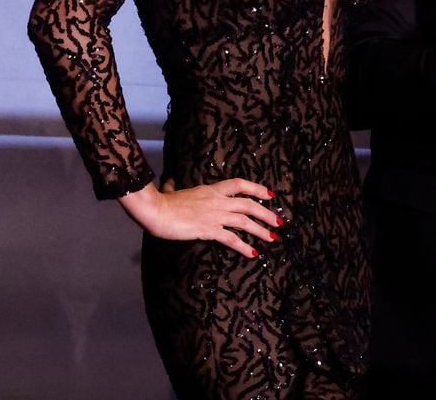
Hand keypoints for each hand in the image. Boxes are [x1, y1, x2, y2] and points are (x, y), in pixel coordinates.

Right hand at [119, 178, 281, 258]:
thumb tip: (169, 181)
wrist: (156, 211)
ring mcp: (215, 215)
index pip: (239, 184)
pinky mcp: (209, 229)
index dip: (256, 188)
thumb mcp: (172, 191)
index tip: (269, 195)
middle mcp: (218, 201)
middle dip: (266, 214)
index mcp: (211, 190)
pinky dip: (244, 246)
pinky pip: (231, 239)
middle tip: (279, 222)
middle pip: (249, 204)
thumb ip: (174, 187)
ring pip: (245, 221)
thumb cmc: (162, 202)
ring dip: (261, 230)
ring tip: (273, 238)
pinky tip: (253, 253)